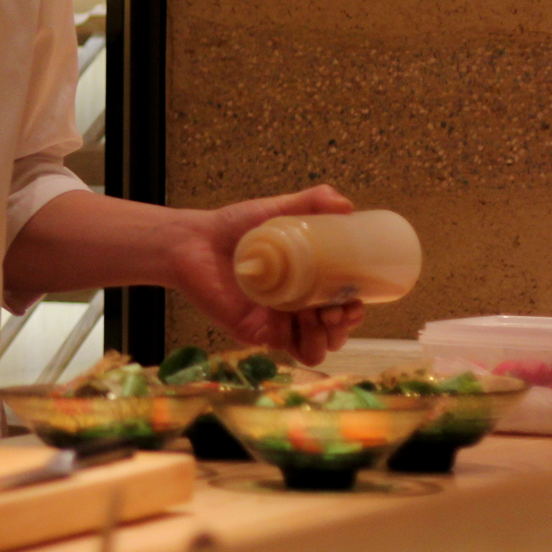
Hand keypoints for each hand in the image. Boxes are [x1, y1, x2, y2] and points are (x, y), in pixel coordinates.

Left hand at [169, 186, 366, 365]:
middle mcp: (296, 309)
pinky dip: (295, 339)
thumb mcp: (277, 211)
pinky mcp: (254, 332)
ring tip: (320, 316)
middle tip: (338, 310)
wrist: (194, 240)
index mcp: (308, 286)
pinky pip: (283, 346)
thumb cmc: (236, 227)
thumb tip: (345, 205)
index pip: (343, 309)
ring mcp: (276, 324)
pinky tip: (291, 320)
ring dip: (326, 339)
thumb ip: (310, 202)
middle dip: (343, 328)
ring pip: (314, 349)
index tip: (357, 301)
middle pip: (333, 335)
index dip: (355, 311)